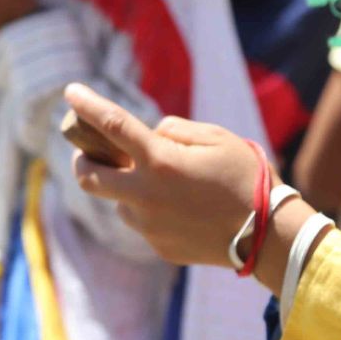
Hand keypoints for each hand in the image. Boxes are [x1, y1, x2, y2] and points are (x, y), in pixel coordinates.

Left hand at [62, 83, 278, 268]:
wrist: (270, 237)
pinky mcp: (158, 247)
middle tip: (91, 153)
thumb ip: (174, 131)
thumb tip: (150, 138)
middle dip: (81, 161)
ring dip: (129, 189)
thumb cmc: (247, 179)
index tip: (71, 92)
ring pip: (120, 202)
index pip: (112, 124)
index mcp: (159, 161)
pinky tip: (185, 211)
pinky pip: (144, 223)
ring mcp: (149, 225)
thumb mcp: (217, 138)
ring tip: (170, 187)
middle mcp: (144, 194)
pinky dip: (153, 212)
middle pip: (88, 177)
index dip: (87, 105)